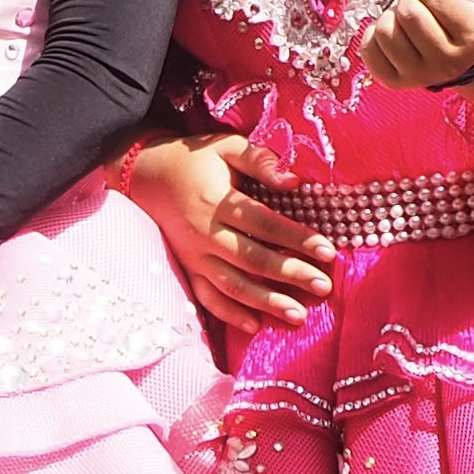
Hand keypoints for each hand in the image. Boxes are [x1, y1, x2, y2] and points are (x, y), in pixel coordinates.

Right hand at [124, 132, 334, 332]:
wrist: (145, 175)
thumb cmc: (195, 160)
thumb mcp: (226, 147)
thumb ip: (260, 160)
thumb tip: (295, 179)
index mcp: (218, 202)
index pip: (264, 224)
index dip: (297, 238)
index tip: (328, 251)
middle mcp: (205, 233)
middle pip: (253, 259)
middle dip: (290, 275)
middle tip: (324, 287)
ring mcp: (194, 255)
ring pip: (232, 285)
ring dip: (266, 302)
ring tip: (298, 315)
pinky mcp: (187, 268)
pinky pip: (207, 297)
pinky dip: (229, 314)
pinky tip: (255, 326)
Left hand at [360, 0, 473, 93]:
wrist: (459, 51)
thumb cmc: (462, 9)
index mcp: (472, 34)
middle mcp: (449, 61)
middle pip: (406, 12)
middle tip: (420, 1)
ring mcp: (421, 76)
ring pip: (385, 30)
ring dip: (392, 16)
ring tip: (408, 18)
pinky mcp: (396, 82)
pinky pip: (368, 49)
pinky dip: (375, 34)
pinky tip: (394, 33)